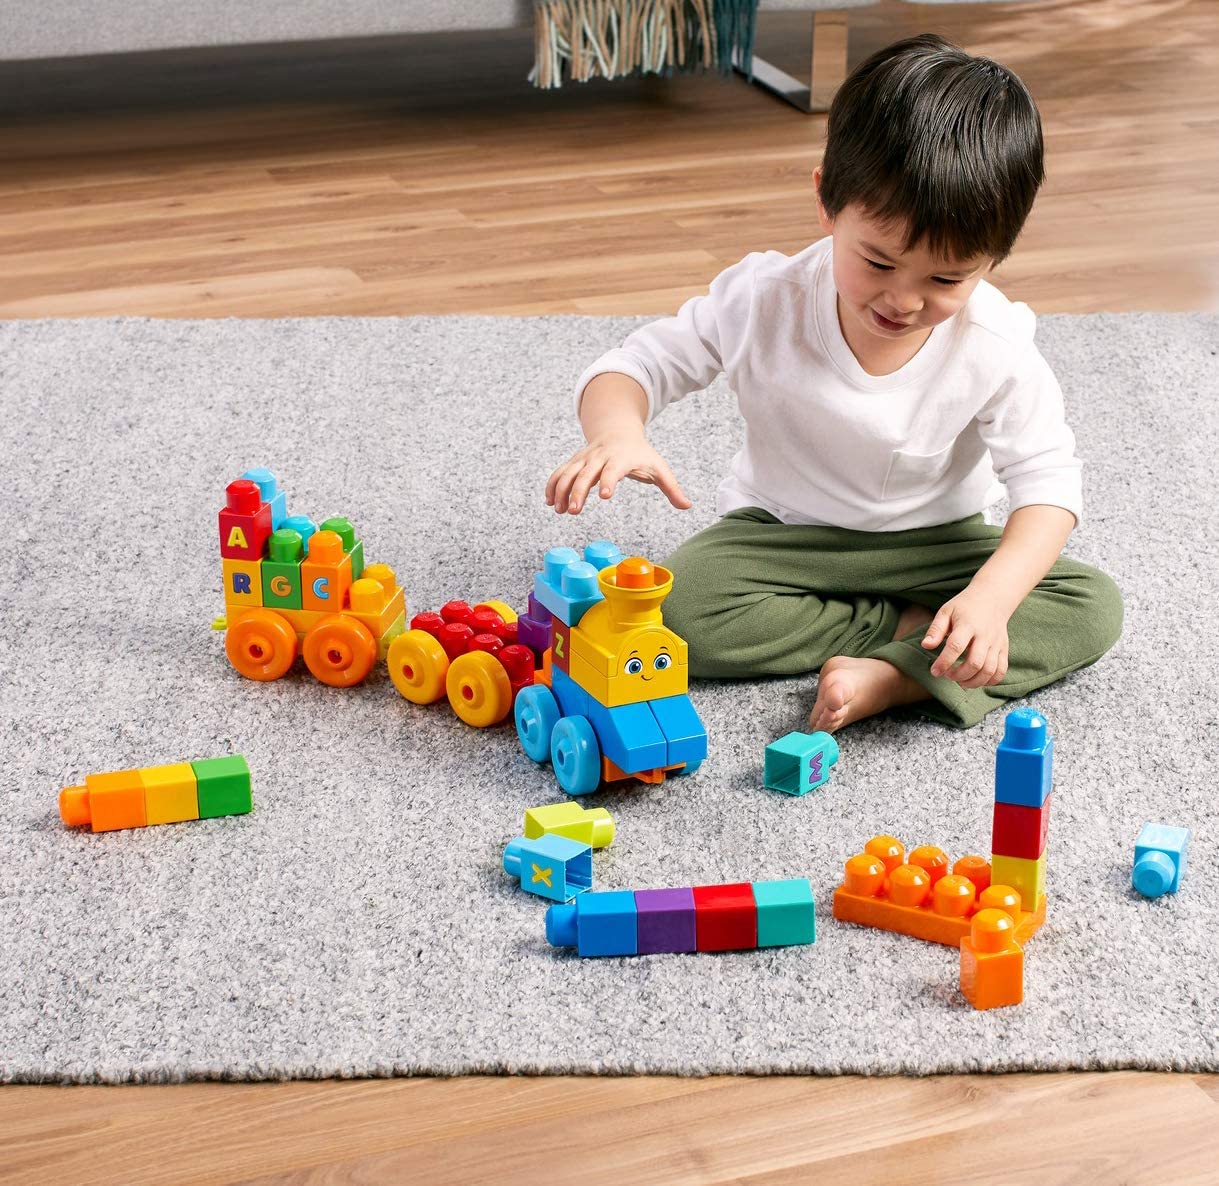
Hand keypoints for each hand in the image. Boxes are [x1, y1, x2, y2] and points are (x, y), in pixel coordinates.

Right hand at [545, 432, 691, 514]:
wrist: (618, 430)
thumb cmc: (640, 453)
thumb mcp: (659, 467)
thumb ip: (672, 488)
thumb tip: (688, 506)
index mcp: (621, 458)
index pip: (613, 470)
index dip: (608, 481)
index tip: (603, 496)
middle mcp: (600, 456)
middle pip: (586, 473)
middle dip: (578, 491)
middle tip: (573, 511)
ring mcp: (585, 458)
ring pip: (569, 472)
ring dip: (561, 490)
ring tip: (559, 510)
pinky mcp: (575, 461)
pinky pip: (560, 472)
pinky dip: (552, 485)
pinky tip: (549, 502)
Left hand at [921, 587, 1010, 688]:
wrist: (993, 598)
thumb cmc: (965, 606)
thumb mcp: (946, 611)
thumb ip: (936, 629)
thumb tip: (925, 646)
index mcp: (968, 624)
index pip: (956, 646)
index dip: (944, 662)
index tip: (934, 671)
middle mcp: (985, 635)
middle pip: (975, 662)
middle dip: (959, 675)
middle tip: (948, 675)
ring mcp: (997, 643)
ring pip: (989, 670)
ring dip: (973, 682)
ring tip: (960, 681)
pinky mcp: (1004, 649)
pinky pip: (1001, 671)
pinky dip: (989, 681)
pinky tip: (976, 680)